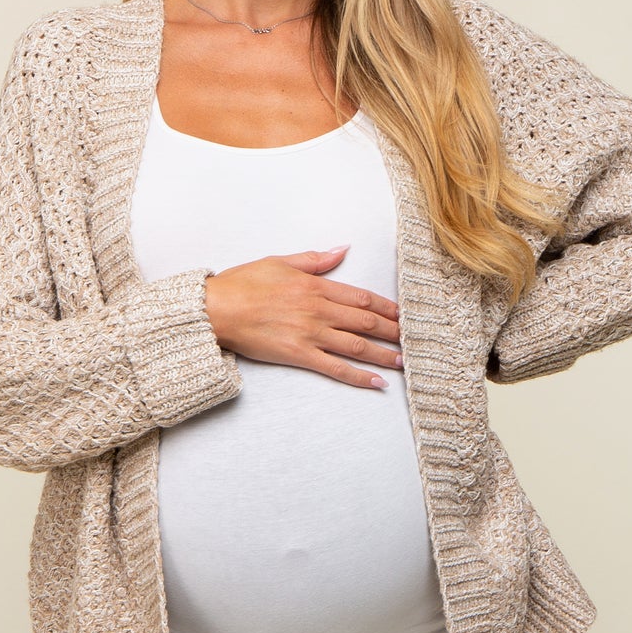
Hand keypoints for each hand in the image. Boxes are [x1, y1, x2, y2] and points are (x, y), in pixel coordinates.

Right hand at [203, 247, 401, 390]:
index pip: (361, 297)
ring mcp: (311, 333)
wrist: (216, 308)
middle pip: (366, 321)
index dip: (387, 307)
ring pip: (357, 345)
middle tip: (415, 338)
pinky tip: (377, 382)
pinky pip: (336, 368)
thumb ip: (315, 259)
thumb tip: (342, 250)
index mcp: (315, 286)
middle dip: (393, 330)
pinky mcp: (299, 354)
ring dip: (384, 354)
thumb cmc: (242, 284)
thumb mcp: (280, 261)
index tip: (404, 313)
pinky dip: (359, 376)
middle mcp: (318, 309)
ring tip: (404, 361)